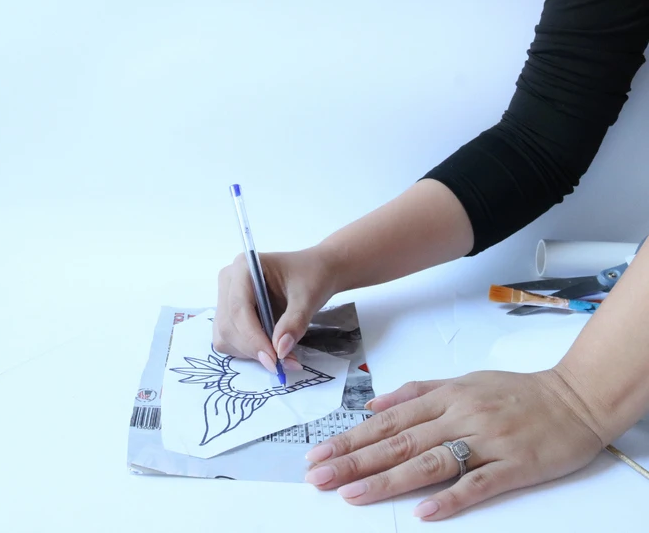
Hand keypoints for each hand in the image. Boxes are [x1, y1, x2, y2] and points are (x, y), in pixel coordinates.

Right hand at [213, 246, 339, 373]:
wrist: (315, 271)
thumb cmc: (311, 276)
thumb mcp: (308, 298)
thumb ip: (294, 323)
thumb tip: (280, 351)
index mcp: (244, 267)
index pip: (239, 308)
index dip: (253, 337)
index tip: (274, 360)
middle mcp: (228, 280)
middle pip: (228, 324)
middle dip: (253, 348)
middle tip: (282, 363)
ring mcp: (226, 296)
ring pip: (225, 335)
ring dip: (249, 352)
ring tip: (280, 356)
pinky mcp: (229, 312)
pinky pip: (228, 338)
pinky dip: (247, 350)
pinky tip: (268, 348)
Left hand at [303, 369, 604, 519]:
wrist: (575, 398)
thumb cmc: (515, 391)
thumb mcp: (461, 381)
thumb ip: (417, 393)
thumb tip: (373, 404)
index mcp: (445, 396)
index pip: (387, 420)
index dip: (351, 438)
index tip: (320, 453)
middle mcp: (459, 416)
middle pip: (399, 441)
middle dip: (355, 460)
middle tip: (319, 476)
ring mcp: (486, 441)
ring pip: (429, 461)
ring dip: (387, 479)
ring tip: (352, 494)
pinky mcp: (514, 466)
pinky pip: (478, 483)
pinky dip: (450, 497)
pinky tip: (424, 512)